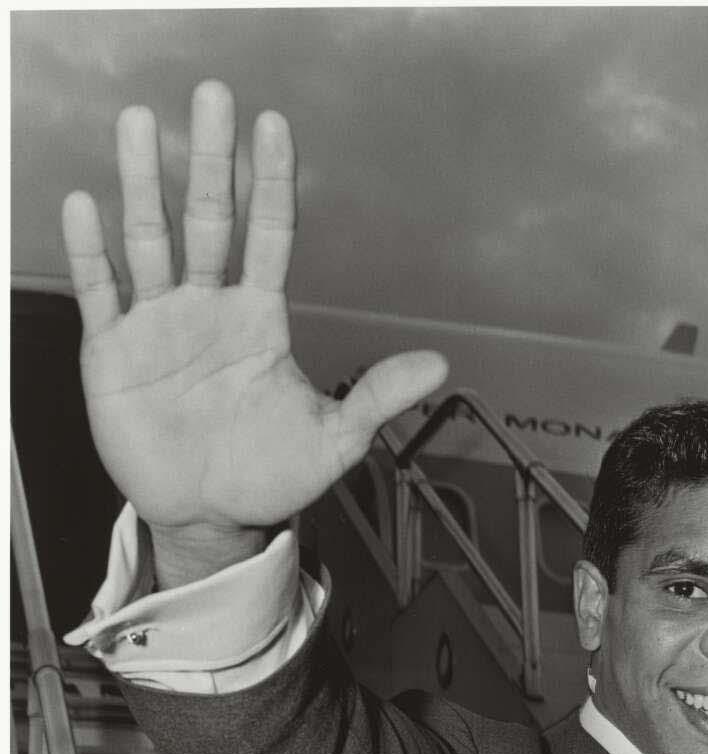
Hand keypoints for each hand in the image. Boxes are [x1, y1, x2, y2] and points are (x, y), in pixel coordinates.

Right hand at [61, 80, 447, 582]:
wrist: (209, 518)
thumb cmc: (268, 475)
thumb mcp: (333, 439)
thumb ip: (378, 397)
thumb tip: (439, 364)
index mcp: (258, 318)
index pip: (267, 234)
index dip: (270, 182)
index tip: (274, 126)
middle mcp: (208, 308)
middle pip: (208, 219)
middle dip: (211, 159)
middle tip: (213, 97)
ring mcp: (158, 324)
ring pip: (150, 240)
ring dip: (144, 184)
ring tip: (140, 126)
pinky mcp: (113, 352)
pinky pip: (101, 293)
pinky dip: (91, 252)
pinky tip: (85, 208)